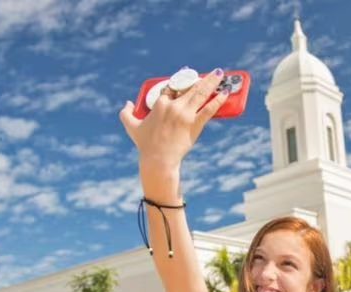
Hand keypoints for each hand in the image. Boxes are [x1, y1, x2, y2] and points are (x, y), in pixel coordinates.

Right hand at [118, 69, 228, 190]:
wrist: (158, 159)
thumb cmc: (145, 144)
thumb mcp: (132, 126)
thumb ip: (126, 113)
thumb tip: (127, 103)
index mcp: (159, 103)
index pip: (171, 87)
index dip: (180, 81)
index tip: (188, 76)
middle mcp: (173, 106)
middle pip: (189, 86)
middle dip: (201, 77)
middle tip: (211, 73)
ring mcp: (185, 114)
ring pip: (201, 93)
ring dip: (212, 82)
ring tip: (220, 75)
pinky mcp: (195, 124)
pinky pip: (209, 109)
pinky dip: (218, 100)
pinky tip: (225, 94)